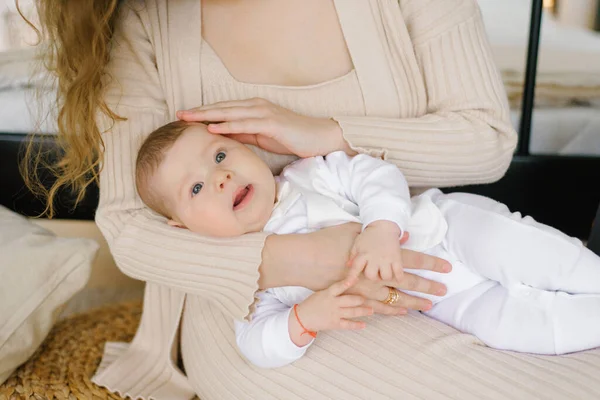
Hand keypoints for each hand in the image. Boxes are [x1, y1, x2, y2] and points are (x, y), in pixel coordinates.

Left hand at [177, 98, 352, 157]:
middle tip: (178, 114)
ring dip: (208, 116)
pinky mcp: (271, 123)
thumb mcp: (262, 137)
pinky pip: (245, 124)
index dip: (204, 112)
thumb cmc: (292, 137)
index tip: (185, 116)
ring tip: (188, 118)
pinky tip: (213, 128)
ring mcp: (264, 113)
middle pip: (222, 108)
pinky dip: (228, 126)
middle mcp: (256, 106)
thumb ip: (244, 134)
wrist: (318, 137)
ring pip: (230, 113)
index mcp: (253, 108)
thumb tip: (225, 137)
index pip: (224, 110)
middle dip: (199, 111)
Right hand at [261, 223, 450, 311]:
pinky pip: (378, 308)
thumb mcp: (355, 232)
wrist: (305, 259)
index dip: (431, 264)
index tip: (447, 268)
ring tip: (428, 306)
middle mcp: (376, 273)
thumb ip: (380, 235)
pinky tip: (402, 313)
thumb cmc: (329, 241)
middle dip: (428, 286)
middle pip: (408, 281)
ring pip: (396, 298)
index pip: (412, 259)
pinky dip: (392, 310)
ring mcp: (367, 289)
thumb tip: (404, 236)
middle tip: (444, 291)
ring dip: (413, 302)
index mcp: (379, 255)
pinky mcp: (355, 298)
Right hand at [296, 279, 371, 332]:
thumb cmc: (312, 304)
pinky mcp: (334, 324)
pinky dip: (356, 325)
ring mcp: (334, 314)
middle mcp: (332, 303)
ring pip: (351, 312)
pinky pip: (347, 324)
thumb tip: (347, 284)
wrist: (302, 318)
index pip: (339, 286)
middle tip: (368, 299)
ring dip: (362, 311)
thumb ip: (334, 291)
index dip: (347, 282)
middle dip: (360, 300)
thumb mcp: (321, 293)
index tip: (355, 278)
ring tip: (371, 310)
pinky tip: (363, 324)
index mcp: (328, 294)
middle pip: (349, 300)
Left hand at [347, 221, 403, 281]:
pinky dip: (399, 277)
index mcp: (363, 254)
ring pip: (386, 276)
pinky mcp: (397, 258)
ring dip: (385, 276)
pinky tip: (397, 276)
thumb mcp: (358, 244)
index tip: (348, 284)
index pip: (355, 268)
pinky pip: (399, 272)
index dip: (351, 277)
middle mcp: (374, 258)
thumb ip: (353, 255)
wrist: (384, 226)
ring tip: (385, 271)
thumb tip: (348, 266)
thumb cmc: (369, 236)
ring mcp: (386, 258)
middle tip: (375, 271)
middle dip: (373, 276)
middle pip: (372, 276)